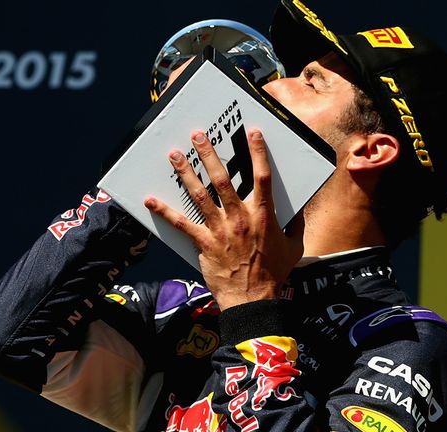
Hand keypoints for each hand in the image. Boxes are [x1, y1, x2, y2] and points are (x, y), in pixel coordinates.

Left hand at [144, 130, 303, 309]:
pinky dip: (164, 211)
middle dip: (209, 154)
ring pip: (199, 195)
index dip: (258, 153)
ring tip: (174, 155)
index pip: (262, 177)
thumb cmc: (274, 273)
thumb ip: (295, 225)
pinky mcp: (203, 242)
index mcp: (263, 215)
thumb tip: (296, 210)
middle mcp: (239, 217)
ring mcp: (219, 229)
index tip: (252, 132)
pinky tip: (150, 200)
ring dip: (186, 173)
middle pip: (222, 179)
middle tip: (198, 135)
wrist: (252, 298)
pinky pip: (181, 224)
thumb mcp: (294, 246)